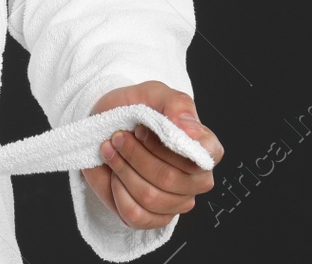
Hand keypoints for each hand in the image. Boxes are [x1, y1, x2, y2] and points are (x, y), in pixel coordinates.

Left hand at [80, 81, 223, 229]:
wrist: (103, 127)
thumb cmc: (135, 110)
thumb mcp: (153, 93)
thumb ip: (177, 103)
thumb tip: (189, 127)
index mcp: (203, 148)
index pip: (208, 155)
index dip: (172, 146)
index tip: (142, 129)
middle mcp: (196, 179)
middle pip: (169, 178)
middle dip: (136, 154)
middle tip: (118, 136)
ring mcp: (176, 201)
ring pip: (150, 197)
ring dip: (123, 170)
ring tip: (111, 150)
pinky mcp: (153, 218)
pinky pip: (135, 214)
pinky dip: (116, 191)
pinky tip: (114, 174)